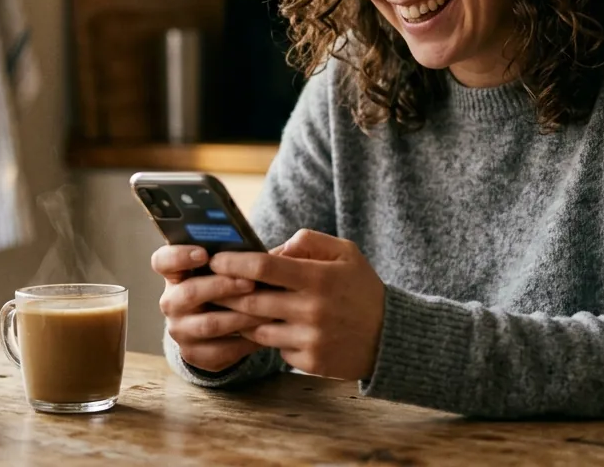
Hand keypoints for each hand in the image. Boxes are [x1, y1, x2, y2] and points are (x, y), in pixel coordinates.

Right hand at [151, 245, 270, 372]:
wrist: (224, 326)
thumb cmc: (231, 285)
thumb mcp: (232, 267)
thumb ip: (245, 254)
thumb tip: (286, 247)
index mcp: (176, 273)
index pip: (163, 261)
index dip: (179, 256)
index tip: (204, 253)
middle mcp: (171, 301)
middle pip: (189, 292)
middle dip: (223, 286)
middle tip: (251, 283)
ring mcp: (180, 329)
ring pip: (208, 324)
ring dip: (240, 316)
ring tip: (267, 310)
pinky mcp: (194, 354)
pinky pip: (220, 350)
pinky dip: (244, 342)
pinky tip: (265, 334)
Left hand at [210, 229, 385, 380]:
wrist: (391, 337)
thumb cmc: (362, 289)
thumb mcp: (346, 253)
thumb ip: (308, 241)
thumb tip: (272, 248)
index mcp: (318, 278)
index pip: (263, 267)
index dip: (234, 262)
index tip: (216, 259)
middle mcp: (312, 310)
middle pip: (250, 301)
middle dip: (226, 293)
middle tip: (212, 286)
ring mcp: (310, 340)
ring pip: (257, 329)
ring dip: (246, 319)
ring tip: (241, 308)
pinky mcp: (310, 362)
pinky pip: (276, 350)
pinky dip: (275, 339)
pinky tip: (282, 330)